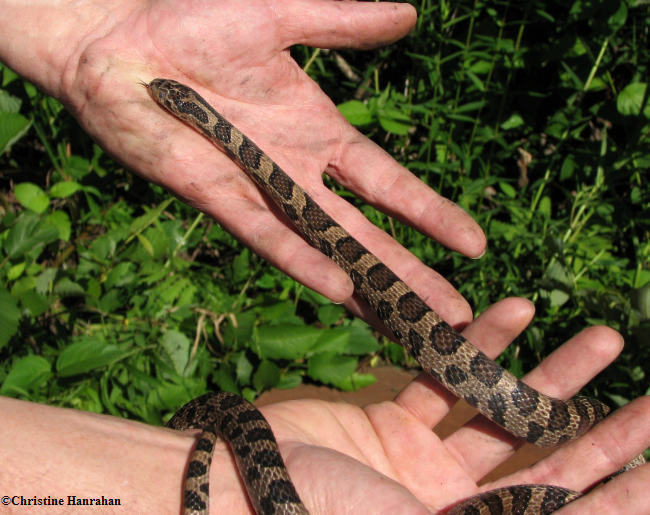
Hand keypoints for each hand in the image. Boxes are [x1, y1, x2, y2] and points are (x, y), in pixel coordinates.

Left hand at [0, 0, 484, 326]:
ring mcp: (261, 190)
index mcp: (319, 135)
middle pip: (366, 231)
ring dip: (369, 282)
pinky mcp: (218, 197)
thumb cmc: (193, 26)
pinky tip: (338, 288)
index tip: (472, 246)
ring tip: (412, 320)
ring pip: (324, 245)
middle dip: (411, 271)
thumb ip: (343, 23)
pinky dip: (300, 258)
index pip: (388, 183)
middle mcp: (298, 172)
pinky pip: (266, 233)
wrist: (119, 43)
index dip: (430, 214)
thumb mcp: (281, 19)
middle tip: (456, 313)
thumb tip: (409, 14)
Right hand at [253, 298, 648, 512]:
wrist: (241, 485)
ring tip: (604, 338)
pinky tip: (512, 312)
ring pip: (502, 413)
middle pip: (550, 466)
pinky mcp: (390, 422)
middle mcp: (454, 509)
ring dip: (551, 375)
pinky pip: (443, 381)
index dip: (624, 496)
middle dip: (609, 432)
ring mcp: (423, 464)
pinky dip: (476, 347)